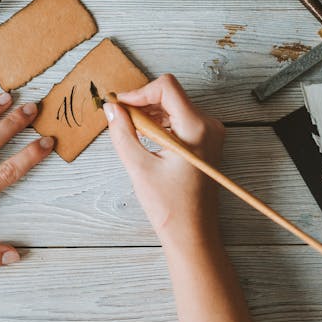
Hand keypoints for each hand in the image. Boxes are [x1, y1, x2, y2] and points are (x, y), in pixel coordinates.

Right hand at [103, 74, 225, 248]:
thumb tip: (111, 109)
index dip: (139, 93)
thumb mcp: (139, 167)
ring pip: (173, 107)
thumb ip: (122, 133)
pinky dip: (160, 124)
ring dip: (149, 115)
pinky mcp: (206, 142)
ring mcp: (210, 133)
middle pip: (170, 95)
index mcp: (196, 127)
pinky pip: (179, 120)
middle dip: (142, 104)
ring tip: (132, 134)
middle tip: (121, 121)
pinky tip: (146, 141)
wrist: (193, 234)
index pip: (166, 87)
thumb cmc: (170, 206)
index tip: (119, 106)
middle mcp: (209, 125)